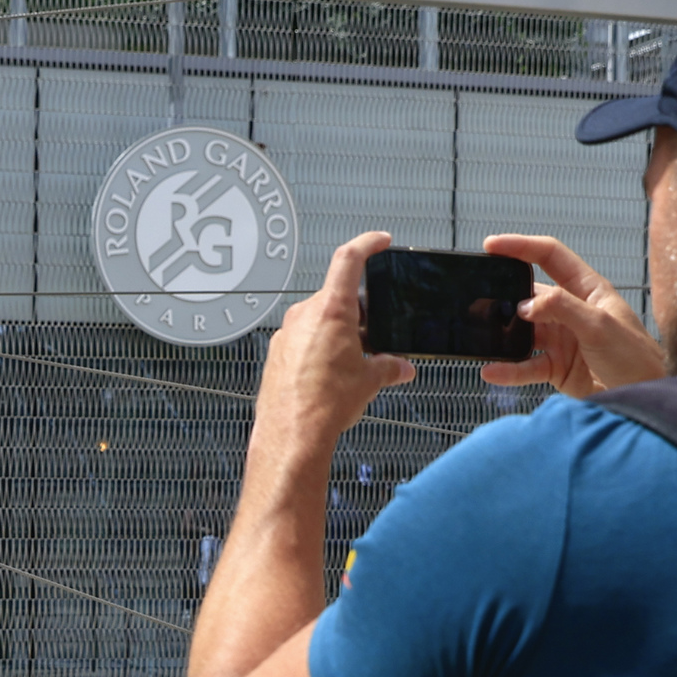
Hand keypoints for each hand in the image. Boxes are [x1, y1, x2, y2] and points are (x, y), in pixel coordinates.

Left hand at [259, 232, 415, 458]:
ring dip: (338, 333)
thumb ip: (388, 367)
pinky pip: (302, 340)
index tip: (380, 242)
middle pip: (336, 297)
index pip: (349, 260)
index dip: (367, 244)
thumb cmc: (323, 405)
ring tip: (353, 362)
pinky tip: (330, 375)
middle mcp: (304, 315)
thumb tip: (400, 367)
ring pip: (318, 320)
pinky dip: (319, 349)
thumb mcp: (368, 381)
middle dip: (358, 312)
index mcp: (331, 310)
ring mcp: (287, 333)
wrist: (291, 435)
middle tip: (374, 333)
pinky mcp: (276, 353)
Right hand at [478, 232, 668, 395]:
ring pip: (522, 332)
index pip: (550, 256)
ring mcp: (561, 339)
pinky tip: (492, 371)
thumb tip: (524, 304)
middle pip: (529, 294)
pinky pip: (525, 365)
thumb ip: (562, 308)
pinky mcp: (555, 367)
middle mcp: (570, 310)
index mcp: (586, 289)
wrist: (642, 399)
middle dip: (503, 296)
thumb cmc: (635, 357)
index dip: (521, 247)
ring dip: (503, 336)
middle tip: (478, 299)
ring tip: (482, 339)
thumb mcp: (600, 325)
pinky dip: (508, 369)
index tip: (491, 245)